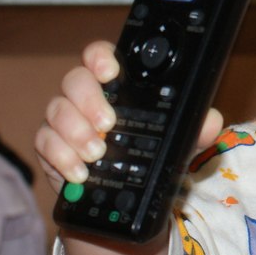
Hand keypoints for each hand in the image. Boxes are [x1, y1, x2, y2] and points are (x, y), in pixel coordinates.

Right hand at [34, 40, 223, 192]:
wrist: (127, 198)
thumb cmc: (150, 156)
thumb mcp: (180, 142)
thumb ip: (198, 128)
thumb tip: (211, 121)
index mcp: (116, 85)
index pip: (100, 56)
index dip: (100, 57)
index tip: (111, 70)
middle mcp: (85, 97)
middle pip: (74, 80)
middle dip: (89, 100)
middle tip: (108, 123)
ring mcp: (65, 120)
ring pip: (57, 110)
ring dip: (75, 132)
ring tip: (97, 153)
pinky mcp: (51, 147)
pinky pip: (44, 142)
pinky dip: (61, 157)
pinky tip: (79, 172)